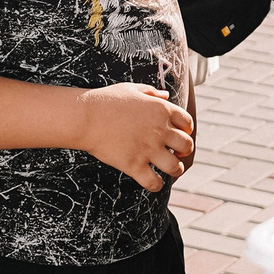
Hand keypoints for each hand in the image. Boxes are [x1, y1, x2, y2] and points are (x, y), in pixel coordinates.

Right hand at [73, 83, 195, 191]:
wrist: (85, 117)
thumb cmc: (106, 100)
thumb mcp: (132, 89)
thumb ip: (151, 92)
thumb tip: (165, 96)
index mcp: (162, 110)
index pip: (187, 123)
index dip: (186, 130)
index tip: (180, 134)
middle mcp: (160, 131)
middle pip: (187, 146)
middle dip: (184, 151)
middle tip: (176, 153)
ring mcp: (148, 149)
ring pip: (175, 167)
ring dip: (175, 169)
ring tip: (169, 170)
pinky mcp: (134, 165)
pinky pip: (154, 182)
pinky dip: (156, 185)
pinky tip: (153, 182)